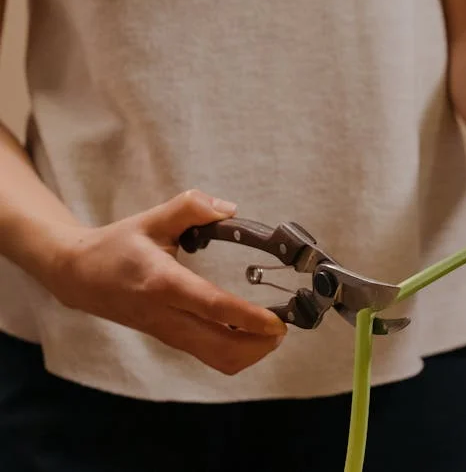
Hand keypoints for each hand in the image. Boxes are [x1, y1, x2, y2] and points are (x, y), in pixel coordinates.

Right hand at [41, 190, 287, 374]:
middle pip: (220, 348)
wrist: (78, 276)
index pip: (211, 306)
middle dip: (258, 345)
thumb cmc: (117, 246)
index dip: (247, 317)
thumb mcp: (151, 219)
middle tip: (284, 328)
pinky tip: (251, 333)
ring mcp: (168, 332)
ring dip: (250, 352)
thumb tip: (228, 209)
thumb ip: (190, 208)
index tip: (276, 322)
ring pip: (216, 359)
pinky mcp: (170, 339)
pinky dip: (236, 351)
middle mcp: (166, 315)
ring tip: (272, 332)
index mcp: (162, 282)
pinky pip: (208, 356)